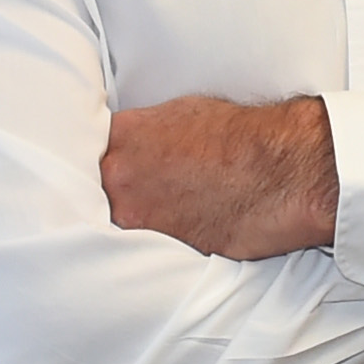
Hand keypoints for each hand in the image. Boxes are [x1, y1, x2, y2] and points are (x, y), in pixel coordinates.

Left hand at [100, 96, 336, 259]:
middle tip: (137, 196)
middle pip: (93, 194)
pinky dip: (155, 245)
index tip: (105, 173)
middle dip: (110, 196)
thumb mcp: (181, 113)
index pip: (82, 153)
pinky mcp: (162, 250)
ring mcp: (138, 218)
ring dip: (131, 224)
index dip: (95, 165)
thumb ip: (143, 132)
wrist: (281, 170)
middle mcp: (119, 178)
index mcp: (120, 138)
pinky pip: (145, 249)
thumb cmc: (241, 137)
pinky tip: (179, 232)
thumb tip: (134, 144)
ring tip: (161, 216)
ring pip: (116, 226)